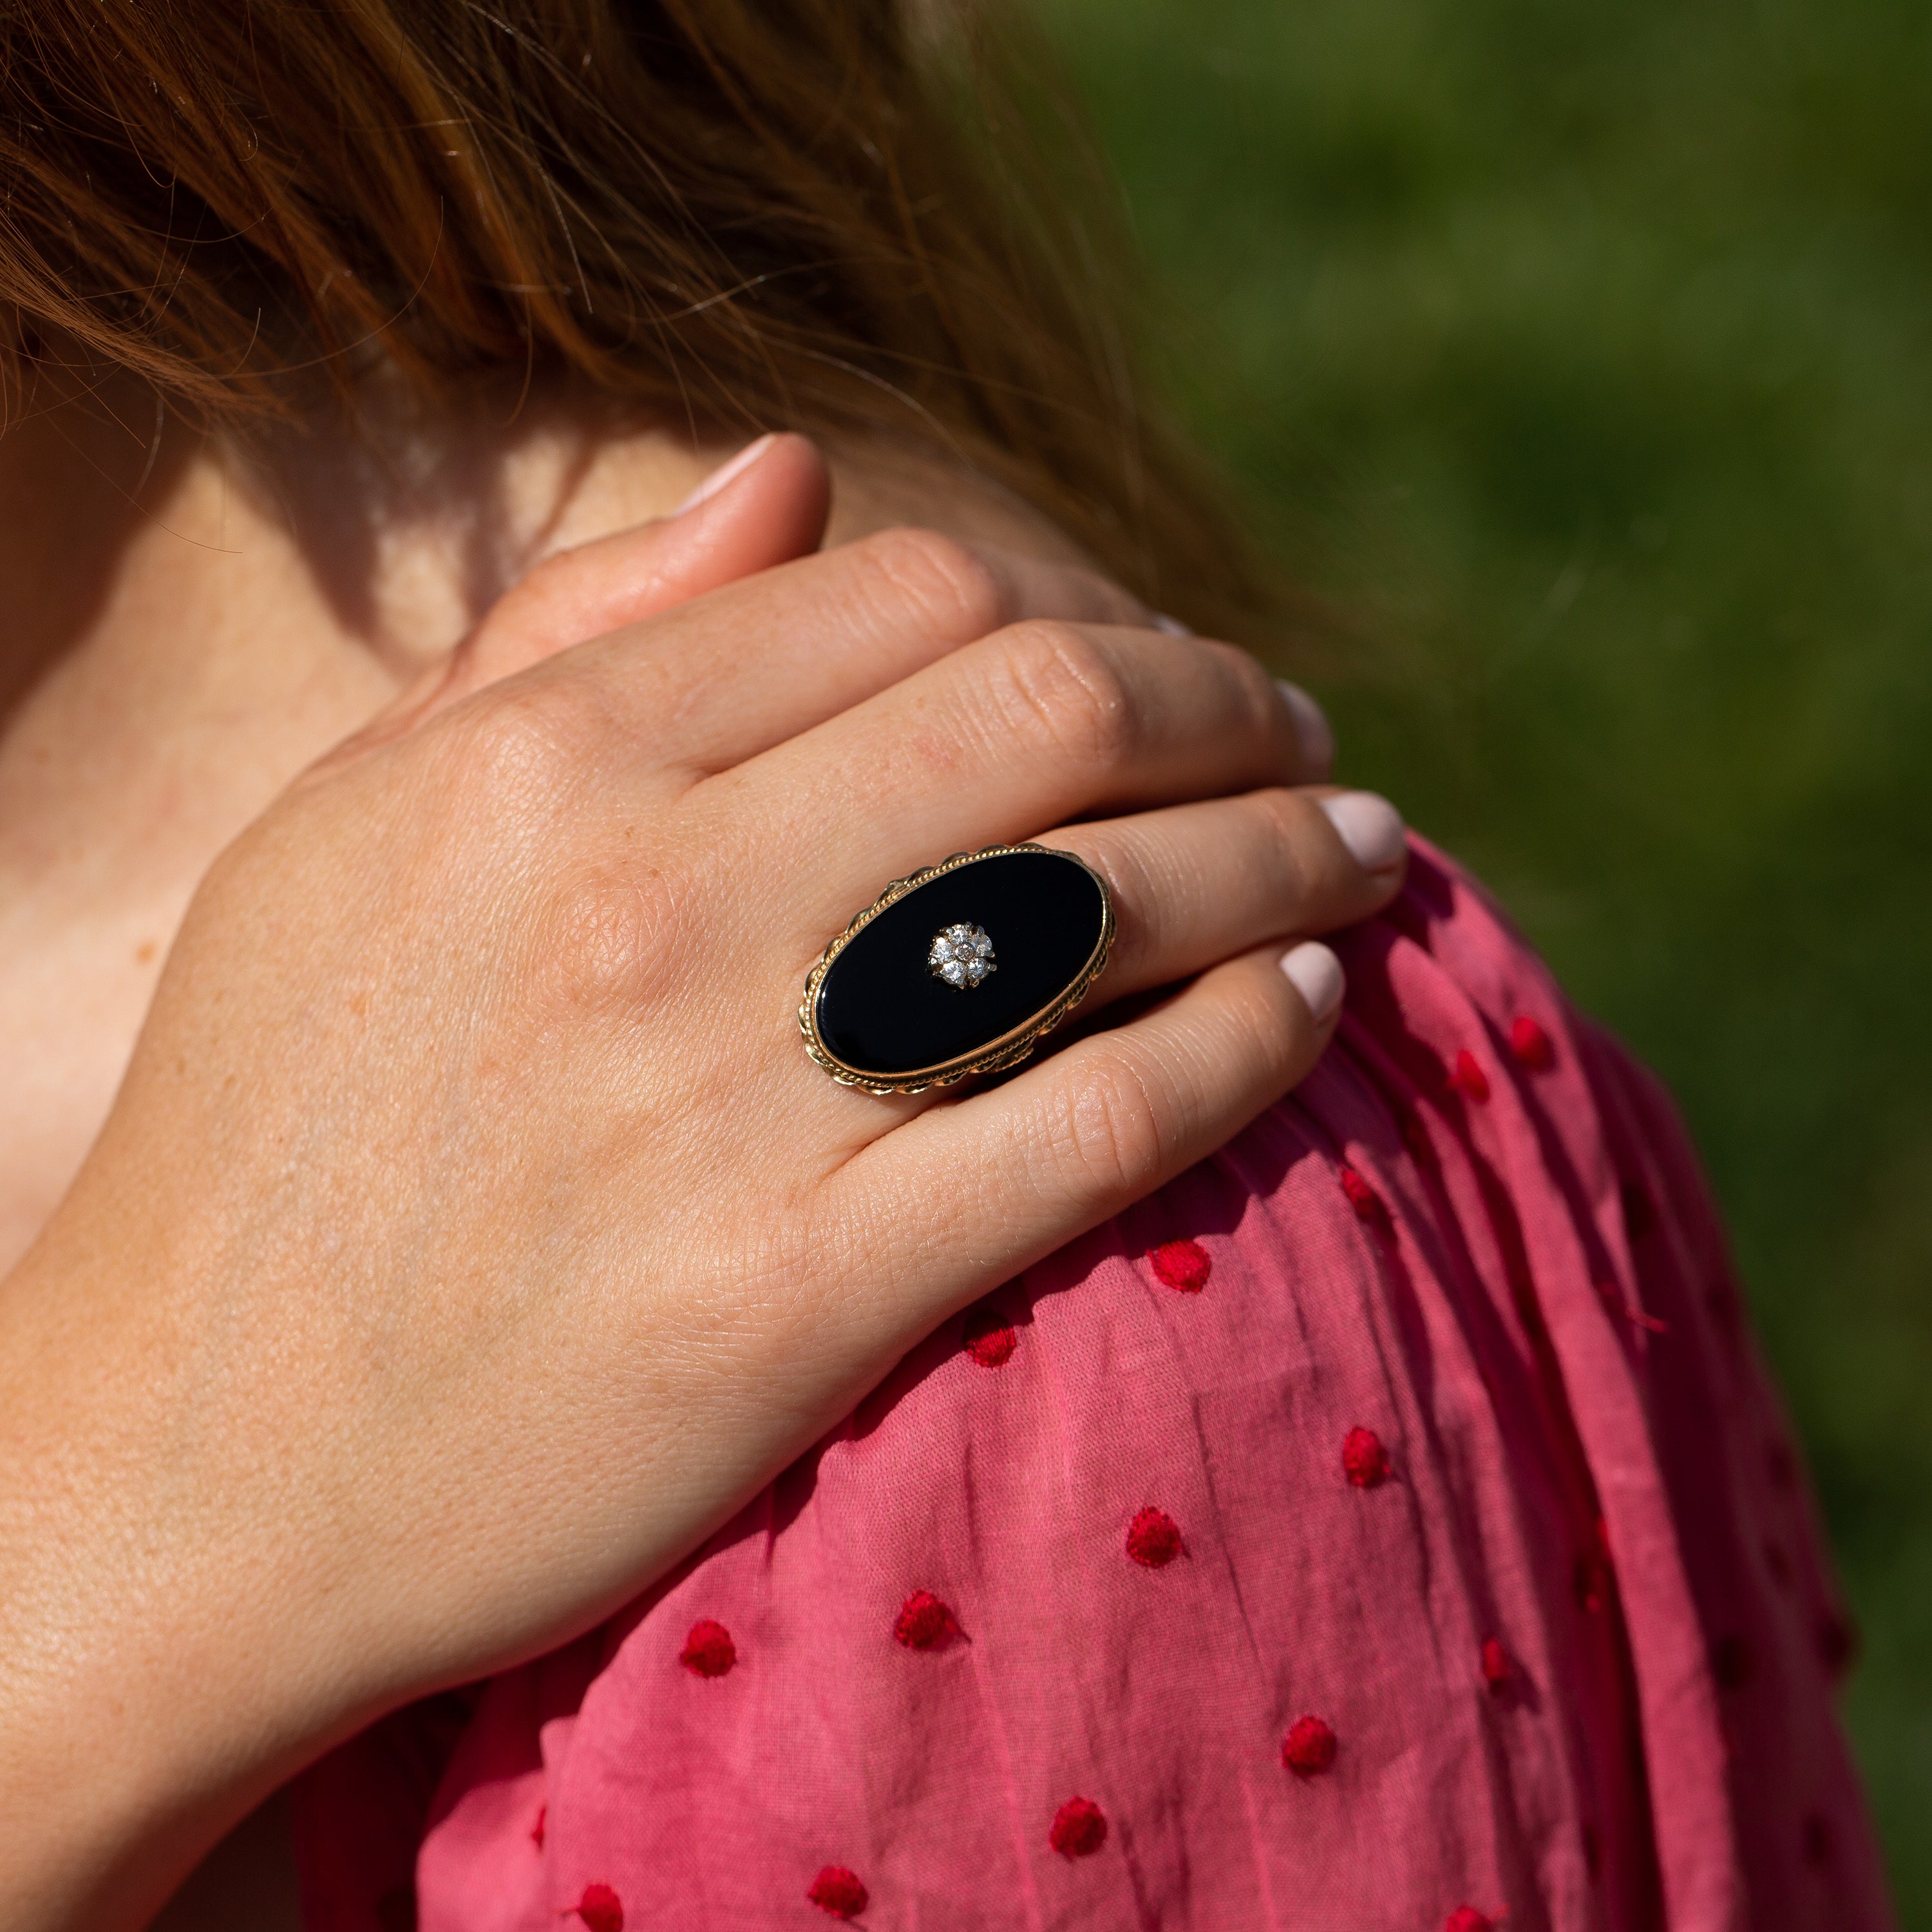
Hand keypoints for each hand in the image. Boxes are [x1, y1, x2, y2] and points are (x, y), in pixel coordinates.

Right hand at [0, 436, 1400, 1926]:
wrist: (189, 1468)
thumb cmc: (279, 1130)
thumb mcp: (364, 827)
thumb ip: (572, 629)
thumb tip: (793, 475)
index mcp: (538, 762)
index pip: (906, 595)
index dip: (1077, 604)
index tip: (1153, 661)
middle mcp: (647, 899)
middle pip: (1048, 711)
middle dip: (1225, 704)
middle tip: (1308, 743)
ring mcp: (733, 1100)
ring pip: (1112, 900)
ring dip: (1282, 854)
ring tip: (1363, 856)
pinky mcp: (801, 1297)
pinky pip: (1102, 1121)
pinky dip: (1242, 1043)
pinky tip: (1306, 1009)